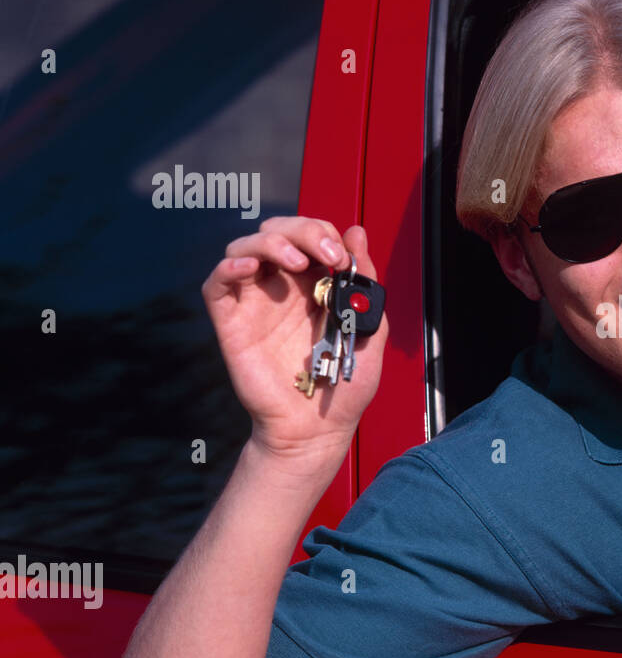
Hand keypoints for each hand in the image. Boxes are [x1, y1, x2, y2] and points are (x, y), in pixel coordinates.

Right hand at [201, 217, 388, 459]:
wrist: (318, 427)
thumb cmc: (344, 384)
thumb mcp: (368, 327)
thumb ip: (365, 282)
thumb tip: (357, 232)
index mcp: (316, 284)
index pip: (309, 235)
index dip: (324, 233)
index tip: (343, 258)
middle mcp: (283, 286)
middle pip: (276, 230)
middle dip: (302, 230)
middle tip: (326, 255)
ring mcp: (255, 302)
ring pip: (244, 246)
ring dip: (270, 241)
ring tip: (296, 263)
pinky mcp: (231, 322)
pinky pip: (216, 283)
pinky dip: (230, 265)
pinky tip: (251, 267)